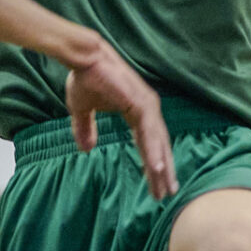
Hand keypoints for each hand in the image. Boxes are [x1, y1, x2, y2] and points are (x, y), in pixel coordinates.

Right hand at [64, 45, 176, 199]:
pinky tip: (156, 167)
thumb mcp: (82, 110)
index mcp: (137, 110)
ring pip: (156, 142)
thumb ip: (85, 129)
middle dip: (163, 170)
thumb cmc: (85, 78)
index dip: (152, 163)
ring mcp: (146, 104)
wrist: (82, 57)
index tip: (156, 184)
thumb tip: (86, 149)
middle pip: (158, 145)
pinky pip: (148, 132)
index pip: (149, 142)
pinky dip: (153, 150)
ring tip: (165, 188)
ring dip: (161, 166)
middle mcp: (147, 108)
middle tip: (168, 193)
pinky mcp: (140, 102)